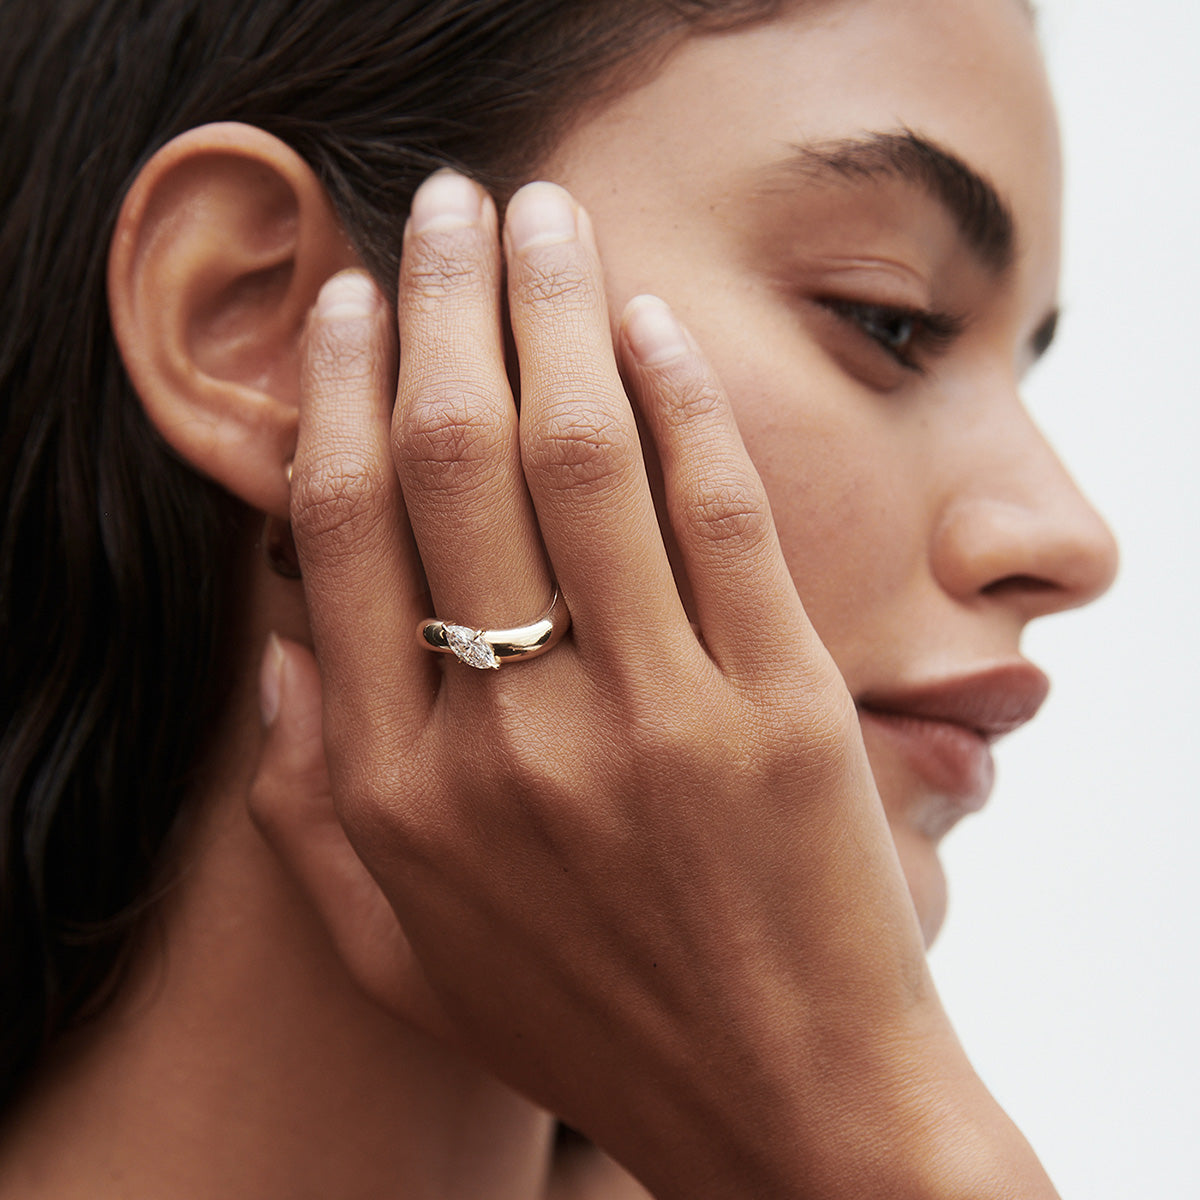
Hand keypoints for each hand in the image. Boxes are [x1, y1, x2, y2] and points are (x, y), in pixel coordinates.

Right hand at [251, 171, 1056, 1199]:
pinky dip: (683, 401)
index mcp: (400, 792)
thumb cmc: (593, 1021)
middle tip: (440, 205)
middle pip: (452, 463)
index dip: (335, 394)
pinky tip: (652, 323)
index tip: (342, 302)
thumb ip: (313, 807)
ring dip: (552, 309)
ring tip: (539, 214)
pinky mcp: (777, 710)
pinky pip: (719, 516)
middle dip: (439, 303)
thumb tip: (273, 652)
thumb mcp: (408, 948)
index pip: (342, 536)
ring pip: (581, 458)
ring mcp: (652, 719)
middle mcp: (508, 740)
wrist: (785, 1107)